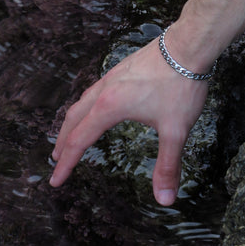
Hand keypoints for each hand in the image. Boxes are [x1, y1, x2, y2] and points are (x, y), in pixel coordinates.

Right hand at [49, 36, 208, 205]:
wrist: (188, 45)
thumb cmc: (181, 85)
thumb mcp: (175, 130)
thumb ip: (168, 166)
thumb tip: (165, 200)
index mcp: (110, 107)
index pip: (79, 140)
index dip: (66, 164)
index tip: (56, 181)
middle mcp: (104, 91)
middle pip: (73, 119)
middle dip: (62, 142)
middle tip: (57, 160)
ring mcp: (111, 77)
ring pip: (82, 102)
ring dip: (72, 122)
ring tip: (70, 135)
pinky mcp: (121, 69)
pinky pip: (94, 90)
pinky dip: (86, 106)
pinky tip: (98, 107)